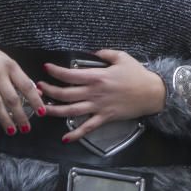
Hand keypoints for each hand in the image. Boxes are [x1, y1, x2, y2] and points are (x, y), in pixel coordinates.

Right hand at [0, 40, 45, 134]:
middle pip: (12, 98)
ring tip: (11, 131)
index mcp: (12, 67)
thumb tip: (38, 93)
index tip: (41, 112)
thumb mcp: (9, 63)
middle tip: (26, 128)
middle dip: (20, 115)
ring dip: (4, 119)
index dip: (35, 100)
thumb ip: (22, 78)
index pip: (26, 85)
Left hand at [38, 49, 165, 141]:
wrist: (152, 93)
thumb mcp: (123, 57)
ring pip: (71, 111)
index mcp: (97, 76)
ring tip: (42, 109)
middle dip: (49, 91)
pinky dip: (75, 134)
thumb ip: (105, 54)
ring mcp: (98, 106)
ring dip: (54, 111)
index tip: (47, 68)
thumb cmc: (138, 74)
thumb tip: (93, 53)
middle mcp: (94, 92)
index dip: (56, 71)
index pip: (71, 74)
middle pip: (65, 93)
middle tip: (38, 88)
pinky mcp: (105, 118)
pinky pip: (87, 128)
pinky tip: (65, 138)